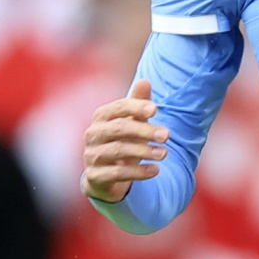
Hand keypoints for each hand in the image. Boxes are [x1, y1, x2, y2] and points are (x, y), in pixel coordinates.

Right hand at [80, 79, 169, 203]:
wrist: (106, 176)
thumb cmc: (123, 141)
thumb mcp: (132, 122)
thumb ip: (138, 104)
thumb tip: (145, 81)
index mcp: (101, 116)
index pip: (118, 107)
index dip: (136, 107)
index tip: (156, 110)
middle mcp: (92, 134)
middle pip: (119, 128)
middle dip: (145, 131)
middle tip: (167, 135)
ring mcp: (91, 156)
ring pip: (118, 150)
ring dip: (144, 151)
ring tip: (164, 153)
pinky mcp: (95, 176)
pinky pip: (117, 173)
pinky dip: (138, 172)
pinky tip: (155, 170)